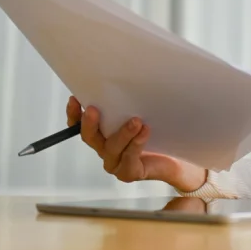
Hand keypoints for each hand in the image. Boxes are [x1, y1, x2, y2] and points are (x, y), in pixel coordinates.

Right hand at [66, 96, 206, 192]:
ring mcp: (116, 163)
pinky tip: (145, 132)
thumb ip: (130, 102)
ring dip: (122, 133)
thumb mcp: (141, 113)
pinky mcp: (129, 172)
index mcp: (102, 134)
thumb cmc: (157, 133)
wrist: (176, 158)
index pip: (80, 126)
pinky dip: (136, 144)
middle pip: (90, 137)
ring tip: (136, 120)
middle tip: (93, 109)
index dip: (74, 114)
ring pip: (112, 148)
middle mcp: (105, 149)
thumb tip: (126, 77)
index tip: (75, 98)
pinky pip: (130, 158)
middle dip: (90, 123)